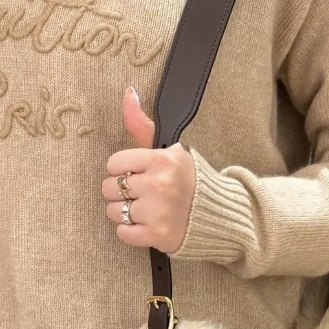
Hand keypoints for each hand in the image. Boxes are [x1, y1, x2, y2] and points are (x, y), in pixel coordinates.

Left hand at [102, 86, 195, 252]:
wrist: (217, 214)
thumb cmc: (188, 180)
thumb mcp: (169, 149)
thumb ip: (142, 124)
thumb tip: (127, 92)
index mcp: (162, 159)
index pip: (114, 164)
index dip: (123, 170)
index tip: (138, 174)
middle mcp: (159, 184)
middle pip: (110, 188)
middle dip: (121, 192)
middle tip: (142, 193)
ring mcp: (158, 212)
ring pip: (114, 211)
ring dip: (125, 212)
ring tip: (145, 209)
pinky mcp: (157, 235)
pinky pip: (123, 233)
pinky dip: (131, 231)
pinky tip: (146, 223)